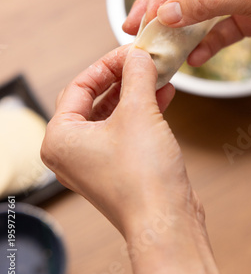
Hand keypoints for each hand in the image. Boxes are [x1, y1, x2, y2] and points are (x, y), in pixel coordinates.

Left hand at [41, 46, 238, 273]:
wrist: (166, 222)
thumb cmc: (143, 177)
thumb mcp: (139, 112)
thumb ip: (137, 75)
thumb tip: (139, 55)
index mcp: (61, 137)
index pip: (80, 85)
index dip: (108, 63)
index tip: (131, 51)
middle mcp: (71, 150)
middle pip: (95, 98)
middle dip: (123, 77)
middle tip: (143, 60)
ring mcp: (94, 160)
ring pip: (113, 113)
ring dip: (136, 92)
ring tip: (158, 74)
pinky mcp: (117, 167)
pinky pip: (125, 129)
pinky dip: (142, 111)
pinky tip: (164, 95)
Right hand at [123, 0, 250, 66]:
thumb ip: (205, 5)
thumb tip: (165, 14)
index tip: (147, 16)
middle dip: (160, 9)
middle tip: (136, 28)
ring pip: (197, 10)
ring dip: (181, 30)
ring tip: (161, 47)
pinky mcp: (246, 16)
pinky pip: (218, 30)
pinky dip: (206, 44)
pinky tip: (196, 59)